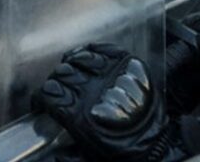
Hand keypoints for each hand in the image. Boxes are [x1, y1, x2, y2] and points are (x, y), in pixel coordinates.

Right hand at [35, 43, 167, 161]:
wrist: (157, 148)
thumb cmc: (124, 154)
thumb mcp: (89, 156)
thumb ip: (69, 153)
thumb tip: (55, 154)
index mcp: (78, 115)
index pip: (49, 93)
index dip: (42, 96)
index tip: (42, 101)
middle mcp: (92, 92)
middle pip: (62, 73)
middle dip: (55, 79)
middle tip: (57, 87)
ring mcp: (110, 75)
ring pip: (80, 57)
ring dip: (72, 63)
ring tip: (71, 68)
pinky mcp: (128, 66)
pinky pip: (105, 49)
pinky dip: (94, 50)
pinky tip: (89, 54)